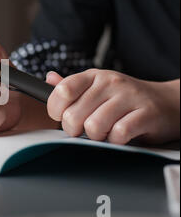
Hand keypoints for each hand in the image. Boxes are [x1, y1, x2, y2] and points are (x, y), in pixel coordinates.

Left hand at [46, 69, 179, 143]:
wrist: (168, 102)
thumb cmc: (125, 99)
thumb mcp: (97, 88)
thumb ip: (71, 87)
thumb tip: (49, 79)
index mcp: (93, 77)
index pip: (62, 91)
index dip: (55, 110)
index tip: (61, 117)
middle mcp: (110, 82)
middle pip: (73, 115)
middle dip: (75, 129)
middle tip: (85, 129)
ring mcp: (129, 96)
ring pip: (94, 126)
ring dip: (97, 136)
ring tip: (105, 132)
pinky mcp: (146, 113)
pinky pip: (119, 133)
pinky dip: (116, 140)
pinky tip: (121, 134)